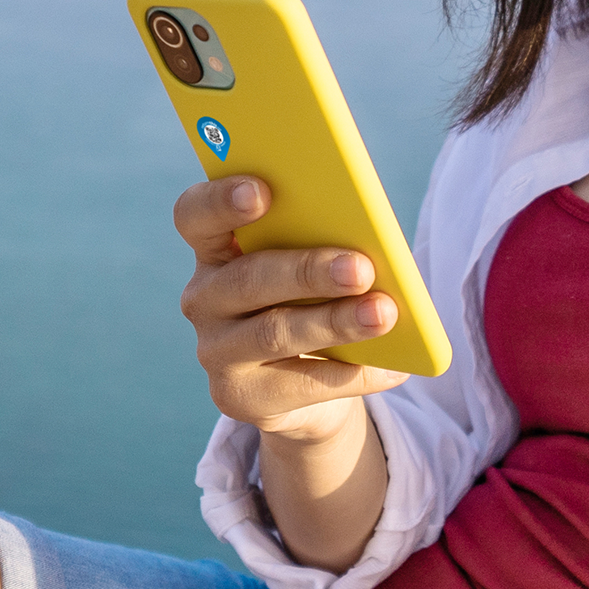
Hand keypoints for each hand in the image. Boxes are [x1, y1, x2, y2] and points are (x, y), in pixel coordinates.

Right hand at [175, 176, 407, 442]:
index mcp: (216, 248)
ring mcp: (215, 351)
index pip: (195, 216)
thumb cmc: (312, 300)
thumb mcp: (313, 265)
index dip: (221, 201)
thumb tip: (373, 246)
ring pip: (274, 332)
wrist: (303, 384)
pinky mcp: (237, 397)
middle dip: (308, 271)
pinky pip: (301, 383)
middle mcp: (203, 297)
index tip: (262, 191)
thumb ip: (325, 244)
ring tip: (383, 314)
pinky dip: (353, 373)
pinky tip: (392, 367)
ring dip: (335, 323)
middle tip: (361, 268)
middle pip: (248, 278)